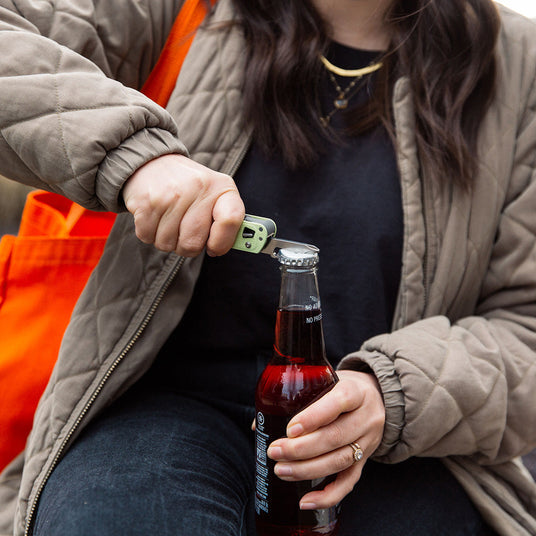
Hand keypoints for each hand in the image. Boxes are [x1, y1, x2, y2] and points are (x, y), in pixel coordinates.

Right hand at [122, 154, 244, 256]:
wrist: (153, 162)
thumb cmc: (190, 187)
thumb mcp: (216, 195)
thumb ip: (228, 221)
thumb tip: (239, 246)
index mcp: (222, 188)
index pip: (231, 221)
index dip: (222, 242)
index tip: (214, 247)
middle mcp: (198, 188)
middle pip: (193, 244)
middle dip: (187, 245)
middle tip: (185, 230)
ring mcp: (170, 195)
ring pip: (168, 244)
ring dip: (167, 240)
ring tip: (169, 219)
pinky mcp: (146, 201)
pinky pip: (148, 237)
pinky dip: (149, 233)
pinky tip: (155, 216)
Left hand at [266, 370, 384, 508]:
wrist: (376, 398)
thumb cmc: (341, 388)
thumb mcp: (326, 382)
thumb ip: (298, 398)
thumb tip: (260, 425)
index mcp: (356, 391)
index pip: (338, 403)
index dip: (314, 417)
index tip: (290, 429)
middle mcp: (365, 417)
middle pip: (336, 436)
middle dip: (301, 449)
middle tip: (275, 451)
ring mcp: (368, 441)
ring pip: (340, 461)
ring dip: (307, 470)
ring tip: (281, 471)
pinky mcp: (365, 461)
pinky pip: (348, 482)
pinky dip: (327, 495)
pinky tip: (305, 501)